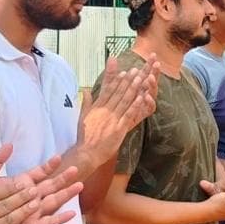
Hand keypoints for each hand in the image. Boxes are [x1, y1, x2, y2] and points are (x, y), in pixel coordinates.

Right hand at [75, 55, 158, 170]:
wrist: (85, 153)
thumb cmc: (84, 137)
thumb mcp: (82, 117)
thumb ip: (86, 103)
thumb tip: (85, 91)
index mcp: (97, 107)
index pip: (108, 90)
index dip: (116, 80)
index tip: (122, 71)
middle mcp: (105, 110)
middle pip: (118, 92)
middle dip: (128, 80)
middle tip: (135, 70)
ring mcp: (112, 119)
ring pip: (124, 101)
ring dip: (133, 88)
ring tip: (141, 78)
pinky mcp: (118, 128)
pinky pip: (129, 114)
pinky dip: (135, 105)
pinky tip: (142, 97)